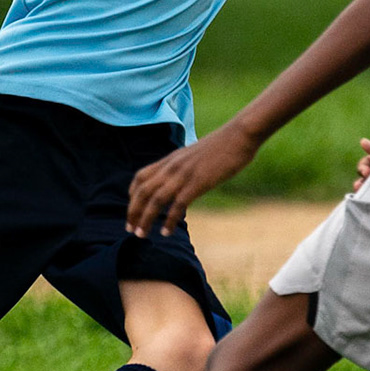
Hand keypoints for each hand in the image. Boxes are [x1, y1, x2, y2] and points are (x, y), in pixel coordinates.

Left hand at [127, 126, 259, 236]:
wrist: (239, 135)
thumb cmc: (223, 145)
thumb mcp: (196, 154)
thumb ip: (185, 166)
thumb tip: (184, 180)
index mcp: (171, 159)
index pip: (141, 176)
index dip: (132, 194)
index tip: (132, 208)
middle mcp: (172, 166)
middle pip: (143, 191)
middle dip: (133, 211)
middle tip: (130, 229)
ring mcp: (184, 174)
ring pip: (156, 200)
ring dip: (146, 219)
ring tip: (142, 235)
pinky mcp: (198, 182)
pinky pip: (178, 205)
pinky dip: (169, 220)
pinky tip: (166, 231)